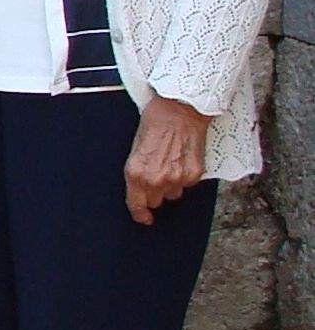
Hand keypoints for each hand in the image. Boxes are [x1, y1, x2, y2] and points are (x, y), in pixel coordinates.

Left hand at [124, 94, 210, 223]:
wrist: (179, 111)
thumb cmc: (154, 124)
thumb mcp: (135, 148)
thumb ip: (137, 172)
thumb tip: (141, 189)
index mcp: (135, 173)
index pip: (136, 204)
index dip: (139, 214)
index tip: (143, 218)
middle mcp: (155, 180)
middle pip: (156, 201)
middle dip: (155, 192)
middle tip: (157, 174)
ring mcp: (176, 179)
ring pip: (173, 194)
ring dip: (171, 184)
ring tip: (170, 161)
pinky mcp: (193, 175)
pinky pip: (188, 184)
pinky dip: (185, 176)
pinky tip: (182, 158)